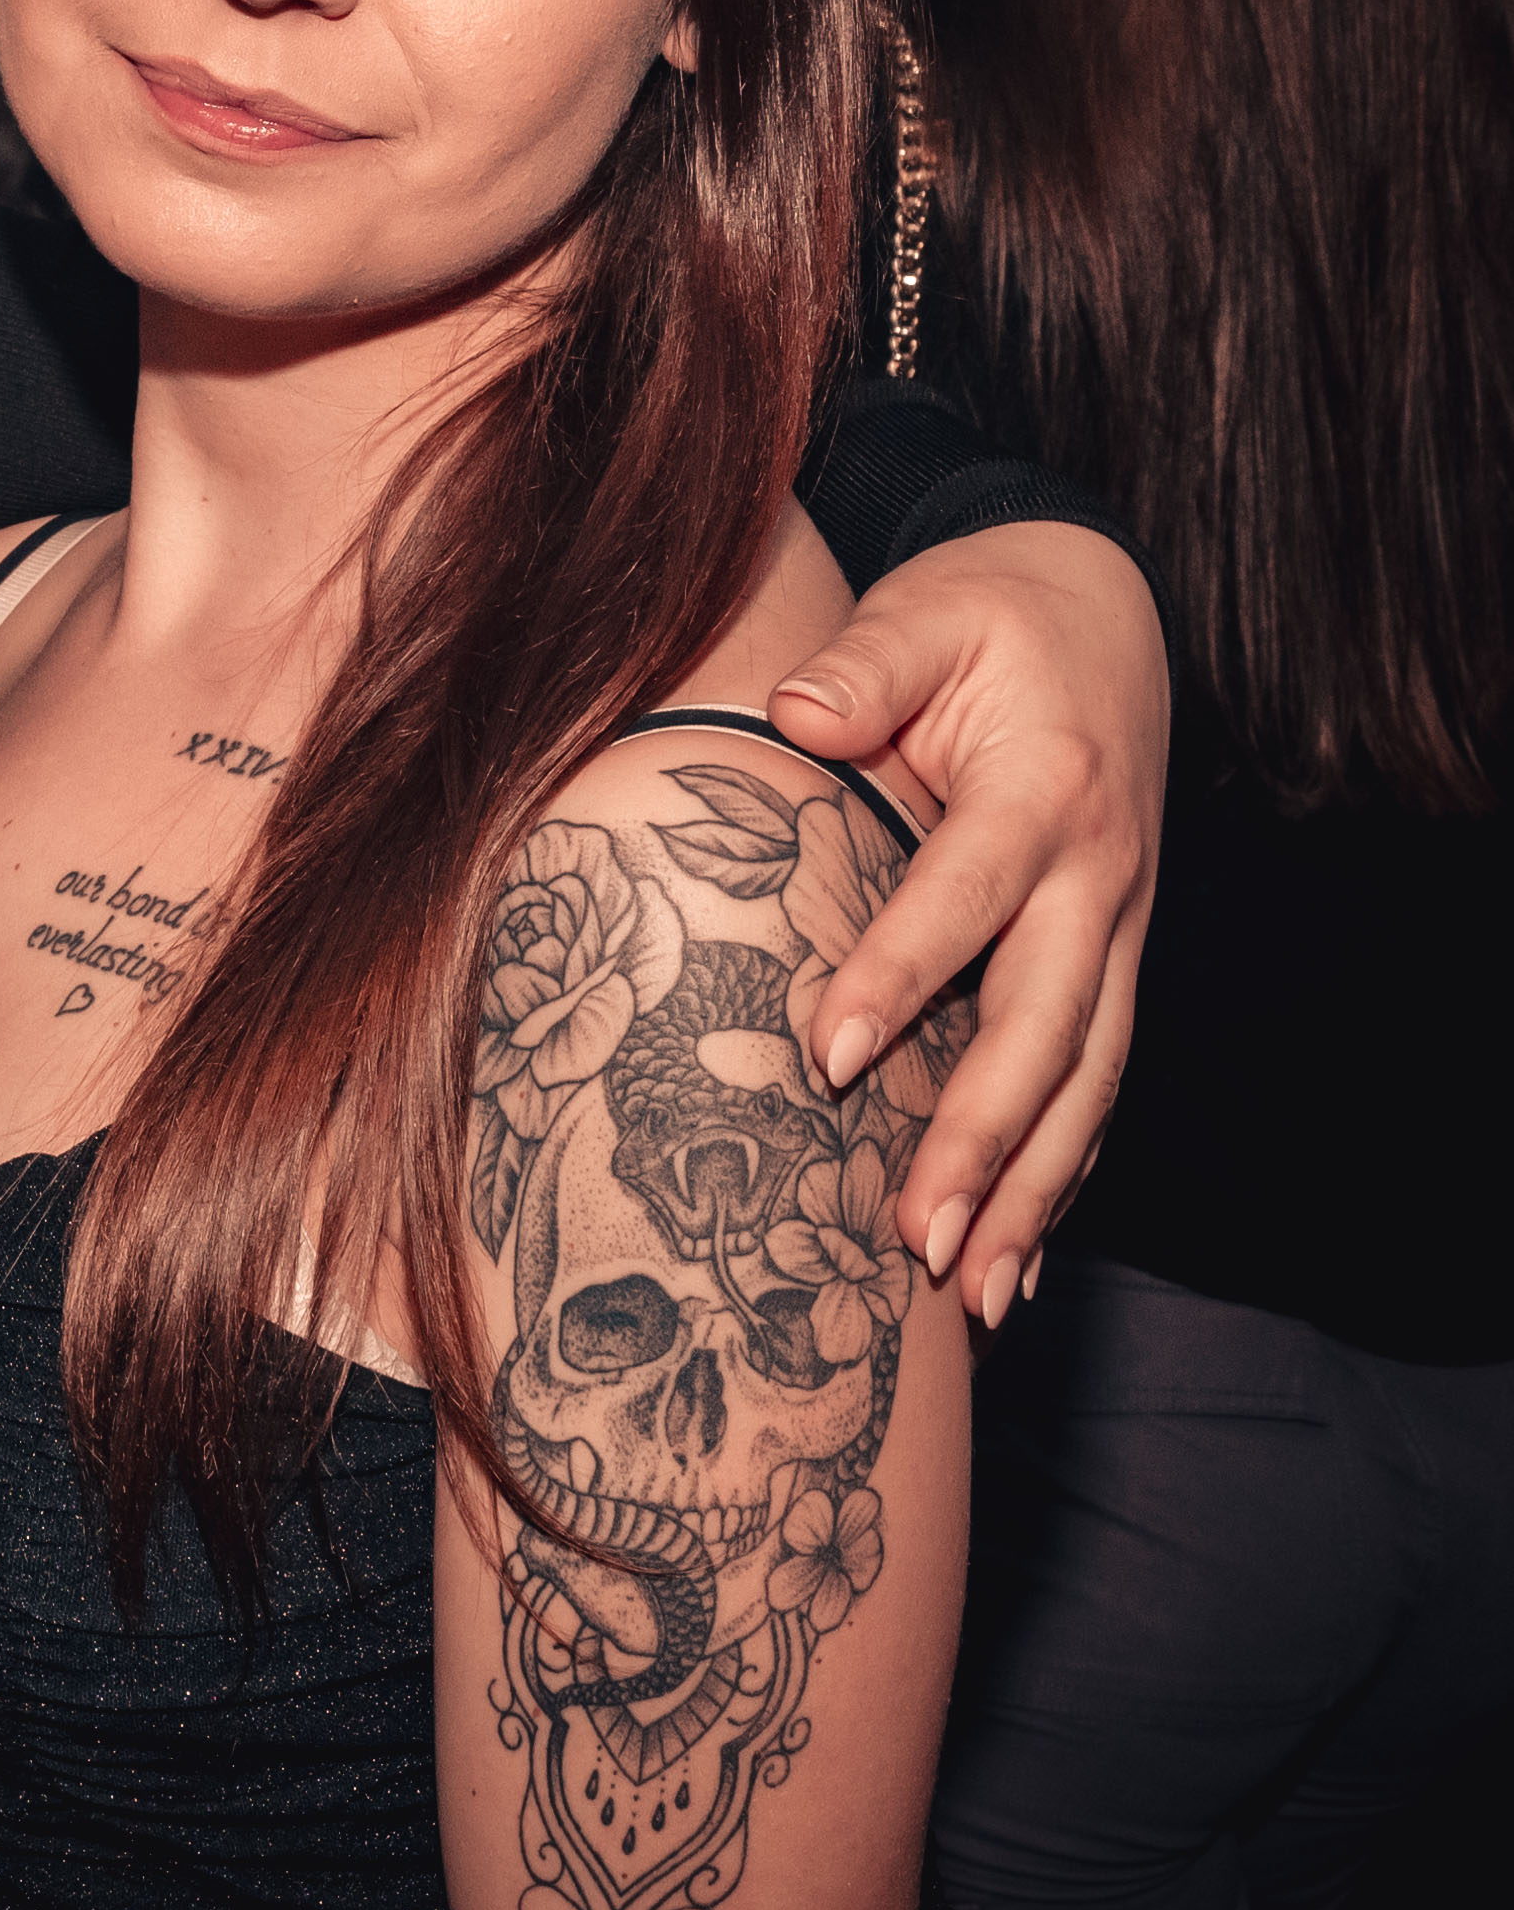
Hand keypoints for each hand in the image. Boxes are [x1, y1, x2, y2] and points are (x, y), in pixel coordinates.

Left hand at [768, 523, 1166, 1329]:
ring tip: (973, 1297)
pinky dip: (1064, 1179)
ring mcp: (1117, 931)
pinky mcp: (1112, 962)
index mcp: (1043, 791)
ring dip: (1033, 1194)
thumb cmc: (993, 619)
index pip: (963, 897)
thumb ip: (865, 664)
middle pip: (1046, 1027)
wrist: (1107, 615)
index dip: (900, 976)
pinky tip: (1015, 1265)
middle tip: (918, 1239)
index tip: (830, 1058)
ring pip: (1087, 1080)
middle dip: (986, 1141)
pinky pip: (1097, 1082)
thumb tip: (791, 712)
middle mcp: (1096, 878)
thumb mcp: (929, 612)